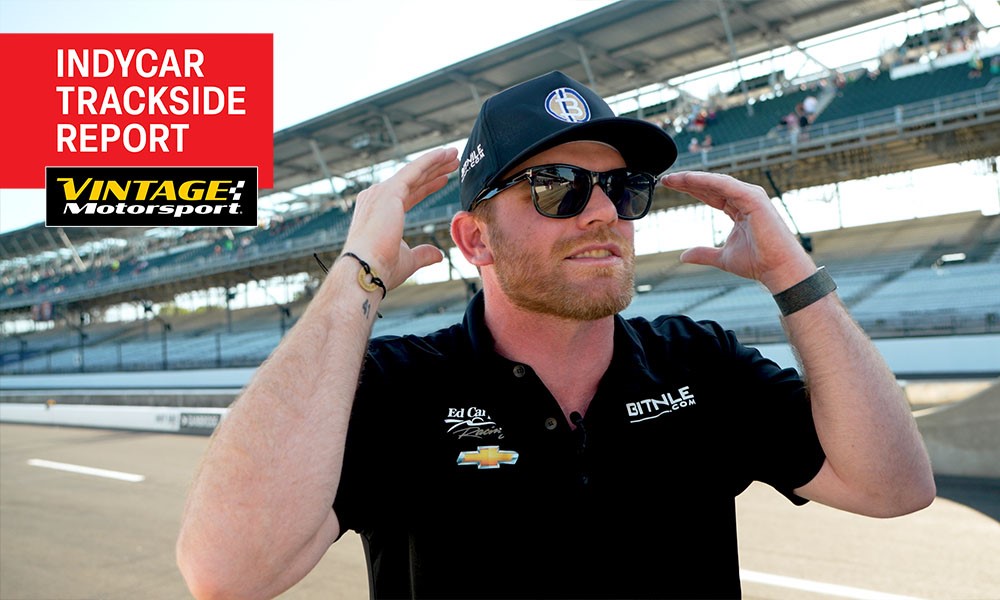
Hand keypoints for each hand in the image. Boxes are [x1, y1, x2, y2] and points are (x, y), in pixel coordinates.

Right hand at [342, 147, 459, 288]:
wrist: (366, 270)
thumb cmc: (382, 269)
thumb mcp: (408, 259)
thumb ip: (423, 253)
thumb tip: (438, 254)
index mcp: (379, 212)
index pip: (407, 194)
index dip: (426, 187)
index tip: (443, 180)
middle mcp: (377, 198)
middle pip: (412, 180)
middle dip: (433, 170)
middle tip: (452, 162)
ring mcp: (381, 193)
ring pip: (414, 172)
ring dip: (435, 162)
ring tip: (453, 154)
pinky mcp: (389, 191)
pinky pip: (414, 170)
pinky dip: (430, 160)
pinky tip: (444, 153)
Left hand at [660, 171, 815, 291]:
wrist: (778, 269)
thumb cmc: (757, 263)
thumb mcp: (722, 258)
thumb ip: (703, 254)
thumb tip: (683, 256)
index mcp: (738, 209)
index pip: (709, 194)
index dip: (690, 189)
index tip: (669, 186)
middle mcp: (744, 198)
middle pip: (710, 185)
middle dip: (687, 181)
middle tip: (665, 179)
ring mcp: (750, 196)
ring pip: (716, 182)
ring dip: (693, 178)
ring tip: (673, 178)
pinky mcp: (753, 198)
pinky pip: (724, 185)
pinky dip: (705, 180)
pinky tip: (688, 179)